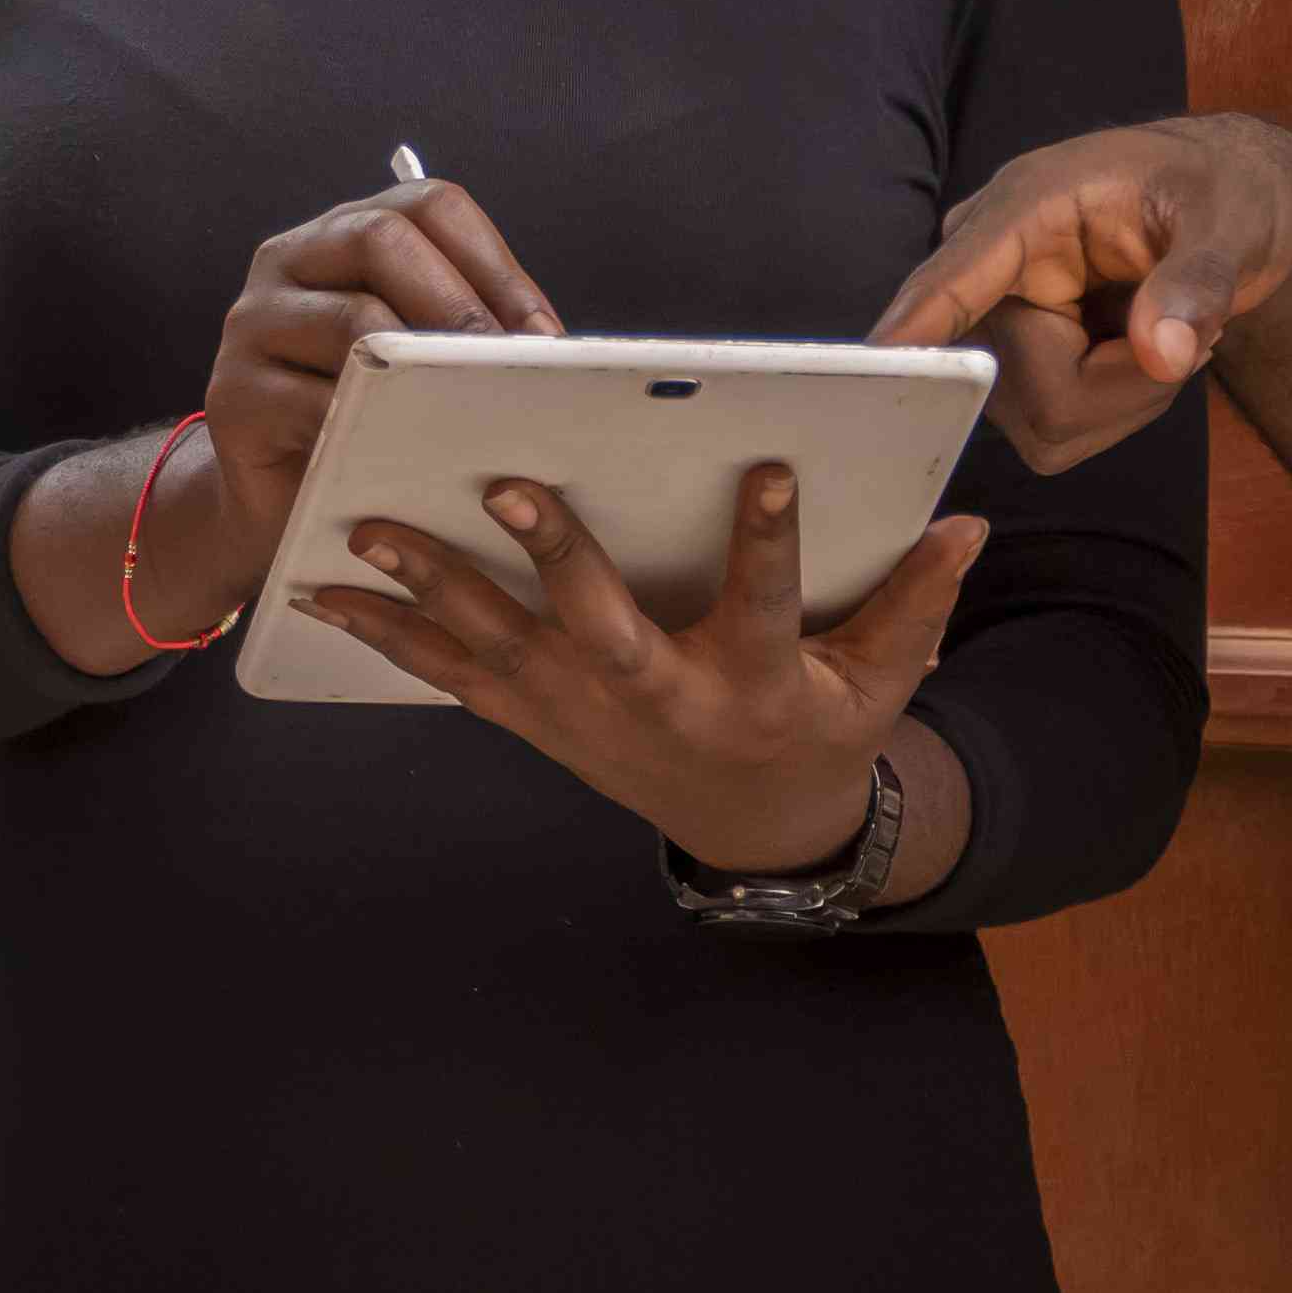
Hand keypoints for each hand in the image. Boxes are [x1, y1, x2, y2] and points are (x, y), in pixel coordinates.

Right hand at [165, 179, 560, 614]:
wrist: (284, 498)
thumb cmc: (372, 417)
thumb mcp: (422, 360)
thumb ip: (471, 332)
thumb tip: (551, 346)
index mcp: (347, 232)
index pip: (428, 204)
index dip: (495, 262)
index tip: (544, 334)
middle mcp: (291, 258)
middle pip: (381, 237)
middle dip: (459, 302)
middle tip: (509, 368)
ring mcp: (253, 323)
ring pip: (350, 317)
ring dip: (423, 366)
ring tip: (474, 409)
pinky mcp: (232, 395)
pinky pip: (311, 400)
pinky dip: (373, 424)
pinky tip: (414, 450)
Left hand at [293, 465, 985, 875]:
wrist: (750, 826)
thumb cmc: (819, 725)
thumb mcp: (882, 676)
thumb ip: (917, 601)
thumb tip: (967, 522)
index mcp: (752, 682)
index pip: (768, 601)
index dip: (771, 540)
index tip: (769, 466)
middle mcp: (658, 700)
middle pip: (603, 627)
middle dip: (557, 556)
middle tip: (511, 481)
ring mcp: (583, 715)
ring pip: (501, 646)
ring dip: (431, 585)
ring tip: (368, 523)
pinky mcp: (534, 718)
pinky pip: (451, 674)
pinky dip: (387, 632)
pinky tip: (323, 590)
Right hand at [870, 115, 1291, 470]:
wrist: (1225, 206)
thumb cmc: (1223, 192)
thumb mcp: (1233, 221)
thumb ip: (1200, 280)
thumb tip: (1161, 351)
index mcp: (1028, 206)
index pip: (957, 275)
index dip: (919, 324)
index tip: (873, 362)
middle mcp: (992, 266)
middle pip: (1025, 383)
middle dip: (1124, 381)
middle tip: (1185, 328)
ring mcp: (996, 322)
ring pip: (1045, 421)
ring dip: (1127, 395)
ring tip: (1164, 329)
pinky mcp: (1013, 367)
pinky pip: (1056, 433)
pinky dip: (1118, 408)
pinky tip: (1139, 352)